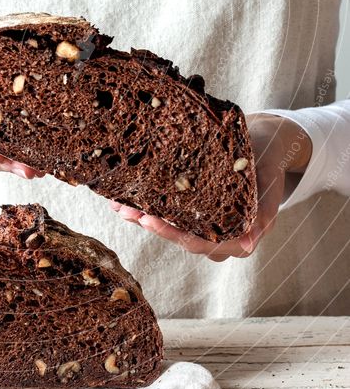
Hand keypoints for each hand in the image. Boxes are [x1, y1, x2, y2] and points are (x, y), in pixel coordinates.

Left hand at [110, 113, 311, 261]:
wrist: (264, 143)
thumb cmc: (268, 161)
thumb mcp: (269, 183)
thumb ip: (264, 213)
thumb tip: (249, 245)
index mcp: (240, 238)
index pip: (203, 243)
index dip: (174, 235)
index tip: (150, 221)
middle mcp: (220, 238)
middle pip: (181, 237)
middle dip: (152, 225)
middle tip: (127, 211)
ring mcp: (204, 227)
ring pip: (171, 228)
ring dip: (143, 218)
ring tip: (118, 205)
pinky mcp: (193, 214)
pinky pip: (168, 215)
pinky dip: (146, 207)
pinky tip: (122, 201)